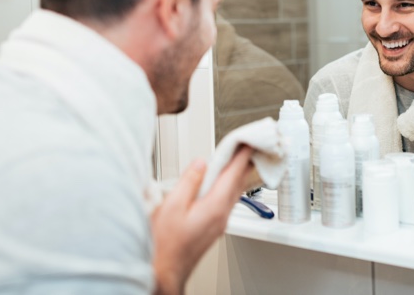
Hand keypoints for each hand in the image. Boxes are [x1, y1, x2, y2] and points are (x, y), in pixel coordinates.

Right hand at [152, 146, 253, 294]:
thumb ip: (189, 181)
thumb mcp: (172, 206)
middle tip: (248, 147)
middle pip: (238, 183)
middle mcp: (222, 215)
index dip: (242, 156)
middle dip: (244, 163)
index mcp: (214, 207)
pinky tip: (223, 183)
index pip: (234, 174)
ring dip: (237, 175)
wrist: (165, 270)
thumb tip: (202, 163)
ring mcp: (219, 223)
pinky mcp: (213, 227)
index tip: (249, 142)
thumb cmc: (165, 244)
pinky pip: (227, 201)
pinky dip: (229, 187)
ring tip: (238, 160)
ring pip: (234, 192)